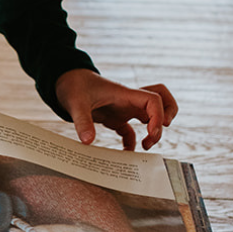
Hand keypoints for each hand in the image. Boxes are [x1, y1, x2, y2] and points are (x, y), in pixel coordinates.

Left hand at [54, 69, 177, 150]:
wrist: (64, 79)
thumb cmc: (73, 85)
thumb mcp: (76, 104)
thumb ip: (82, 121)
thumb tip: (88, 142)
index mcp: (124, 94)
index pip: (153, 100)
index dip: (158, 117)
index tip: (151, 133)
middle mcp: (128, 100)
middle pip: (162, 101)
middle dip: (167, 116)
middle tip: (156, 133)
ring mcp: (123, 108)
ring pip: (150, 115)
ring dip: (153, 130)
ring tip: (144, 146)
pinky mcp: (114, 117)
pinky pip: (130, 130)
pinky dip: (132, 141)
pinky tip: (125, 152)